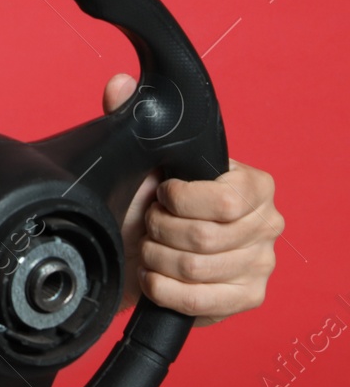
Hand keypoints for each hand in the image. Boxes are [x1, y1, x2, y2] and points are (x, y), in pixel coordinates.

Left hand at [103, 72, 281, 325]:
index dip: (179, 201)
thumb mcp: (137, 159)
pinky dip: (166, 290)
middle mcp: (267, 223)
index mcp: (252, 184)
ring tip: (150, 247)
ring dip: (158, 260)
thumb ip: (130, 117)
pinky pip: (203, 303)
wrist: (135, 249)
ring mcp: (261, 264)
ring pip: (198, 271)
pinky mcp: (247, 298)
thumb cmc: (145, 201)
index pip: (224, 200)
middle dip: (161, 231)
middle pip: (206, 239)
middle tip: (150, 223)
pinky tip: (155, 277)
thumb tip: (119, 84)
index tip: (160, 194)